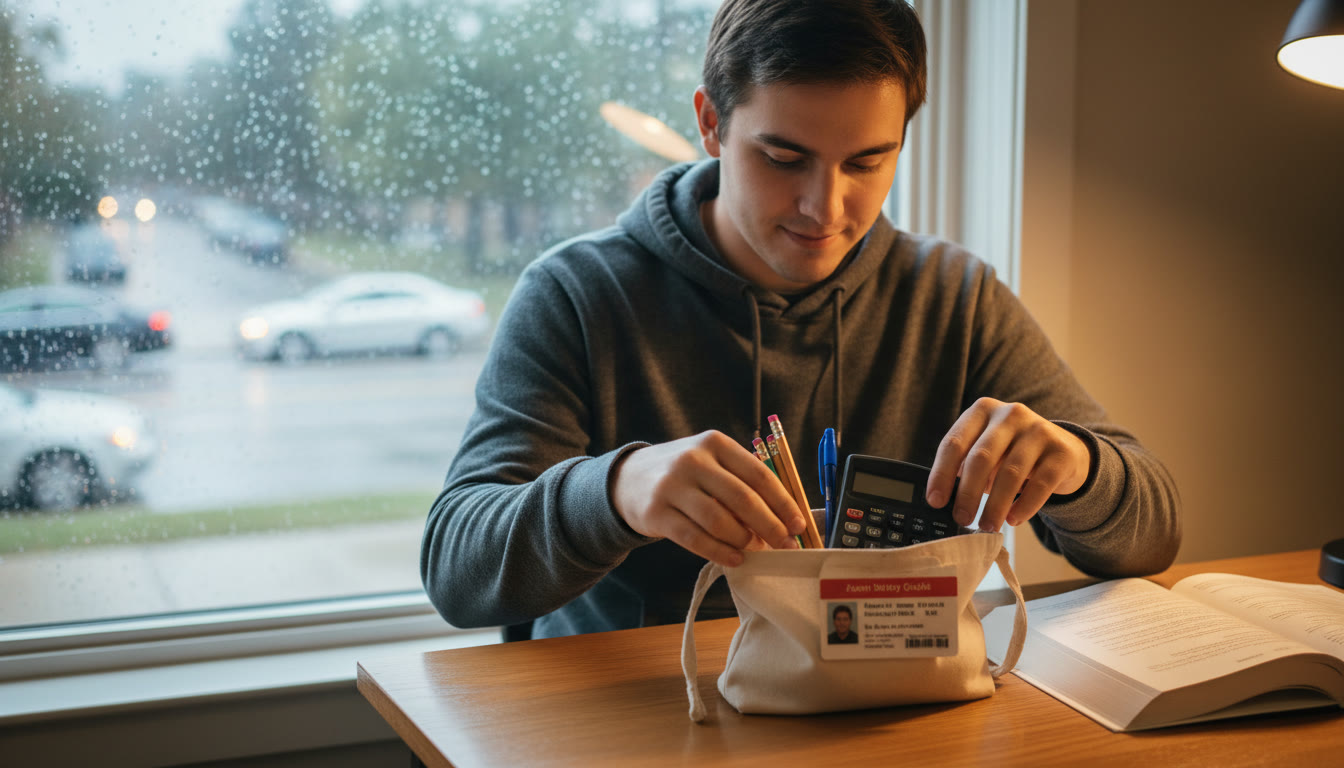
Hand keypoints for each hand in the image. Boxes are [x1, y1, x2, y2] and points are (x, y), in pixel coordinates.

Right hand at [611, 431, 805, 565]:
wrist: (629, 479)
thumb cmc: (686, 475)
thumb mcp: (712, 463)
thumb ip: (742, 483)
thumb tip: (781, 520)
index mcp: (715, 443)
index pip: (758, 474)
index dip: (783, 503)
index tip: (798, 525)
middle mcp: (693, 460)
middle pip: (742, 498)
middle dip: (769, 526)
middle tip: (785, 545)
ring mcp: (672, 486)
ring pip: (718, 520)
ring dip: (743, 540)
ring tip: (754, 550)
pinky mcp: (656, 513)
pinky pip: (695, 538)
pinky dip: (720, 552)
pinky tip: (734, 559)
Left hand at [926, 398, 1090, 532]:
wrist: (1064, 449)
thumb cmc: (1012, 453)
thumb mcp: (987, 451)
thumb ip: (965, 466)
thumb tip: (943, 500)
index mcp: (982, 411)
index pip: (954, 442)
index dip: (941, 474)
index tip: (935, 501)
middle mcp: (1010, 414)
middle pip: (981, 457)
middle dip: (967, 493)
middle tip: (961, 519)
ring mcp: (1039, 430)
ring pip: (1010, 473)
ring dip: (995, 505)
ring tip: (987, 526)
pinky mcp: (1061, 452)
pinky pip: (1040, 484)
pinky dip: (1024, 506)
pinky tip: (1013, 519)